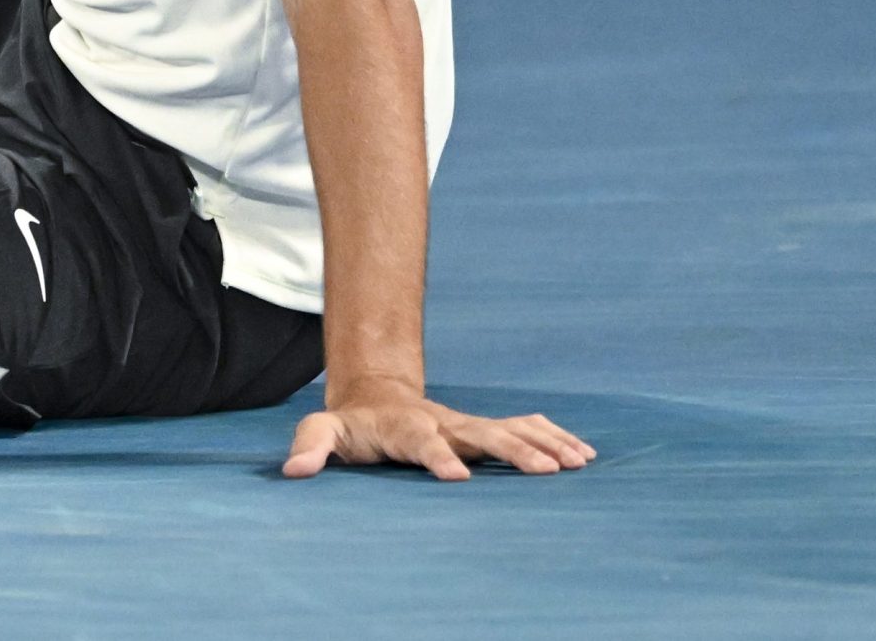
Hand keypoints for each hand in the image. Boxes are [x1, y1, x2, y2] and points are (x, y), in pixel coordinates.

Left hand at [282, 388, 595, 480]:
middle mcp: (444, 422)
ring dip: (545, 444)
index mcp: (405, 427)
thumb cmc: (351, 424)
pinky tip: (581, 453)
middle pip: (482, 434)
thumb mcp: (323, 430)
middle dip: (514, 451)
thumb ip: (310, 446)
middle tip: (545, 472)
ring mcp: (466, 423)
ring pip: (511, 429)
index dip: (439, 458)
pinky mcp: (482, 428)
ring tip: (576, 462)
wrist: (375, 395)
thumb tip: (294, 472)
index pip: (423, 442)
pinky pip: (523, 428)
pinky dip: (552, 437)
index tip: (458, 479)